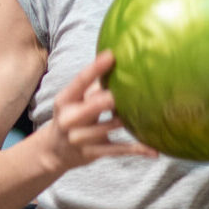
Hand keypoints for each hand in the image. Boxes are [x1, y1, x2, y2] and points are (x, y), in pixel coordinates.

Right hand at [38, 50, 156, 173]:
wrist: (54, 152)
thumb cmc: (71, 116)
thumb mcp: (74, 100)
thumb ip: (92, 85)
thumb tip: (117, 61)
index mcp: (65, 100)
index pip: (79, 82)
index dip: (95, 68)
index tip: (111, 55)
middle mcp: (69, 119)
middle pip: (92, 107)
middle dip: (108, 99)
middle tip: (126, 90)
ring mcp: (80, 138)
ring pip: (108, 127)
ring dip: (127, 120)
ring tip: (148, 112)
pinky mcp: (93, 153)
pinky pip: (118, 150)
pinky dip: (137, 149)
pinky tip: (154, 151)